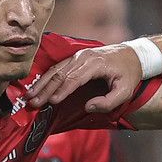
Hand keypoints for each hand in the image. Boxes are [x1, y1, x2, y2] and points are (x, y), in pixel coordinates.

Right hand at [27, 43, 144, 114]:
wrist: (132, 55)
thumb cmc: (129, 75)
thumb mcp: (125, 91)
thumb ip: (108, 102)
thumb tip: (88, 106)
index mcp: (94, 64)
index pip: (73, 78)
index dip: (61, 91)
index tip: (51, 102)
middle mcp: (83, 57)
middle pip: (59, 74)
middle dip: (45, 89)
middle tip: (32, 102)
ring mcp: (77, 56)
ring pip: (55, 70)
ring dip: (41, 83)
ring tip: (29, 96)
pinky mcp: (74, 58)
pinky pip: (57, 67)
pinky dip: (45, 78)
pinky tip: (37, 86)